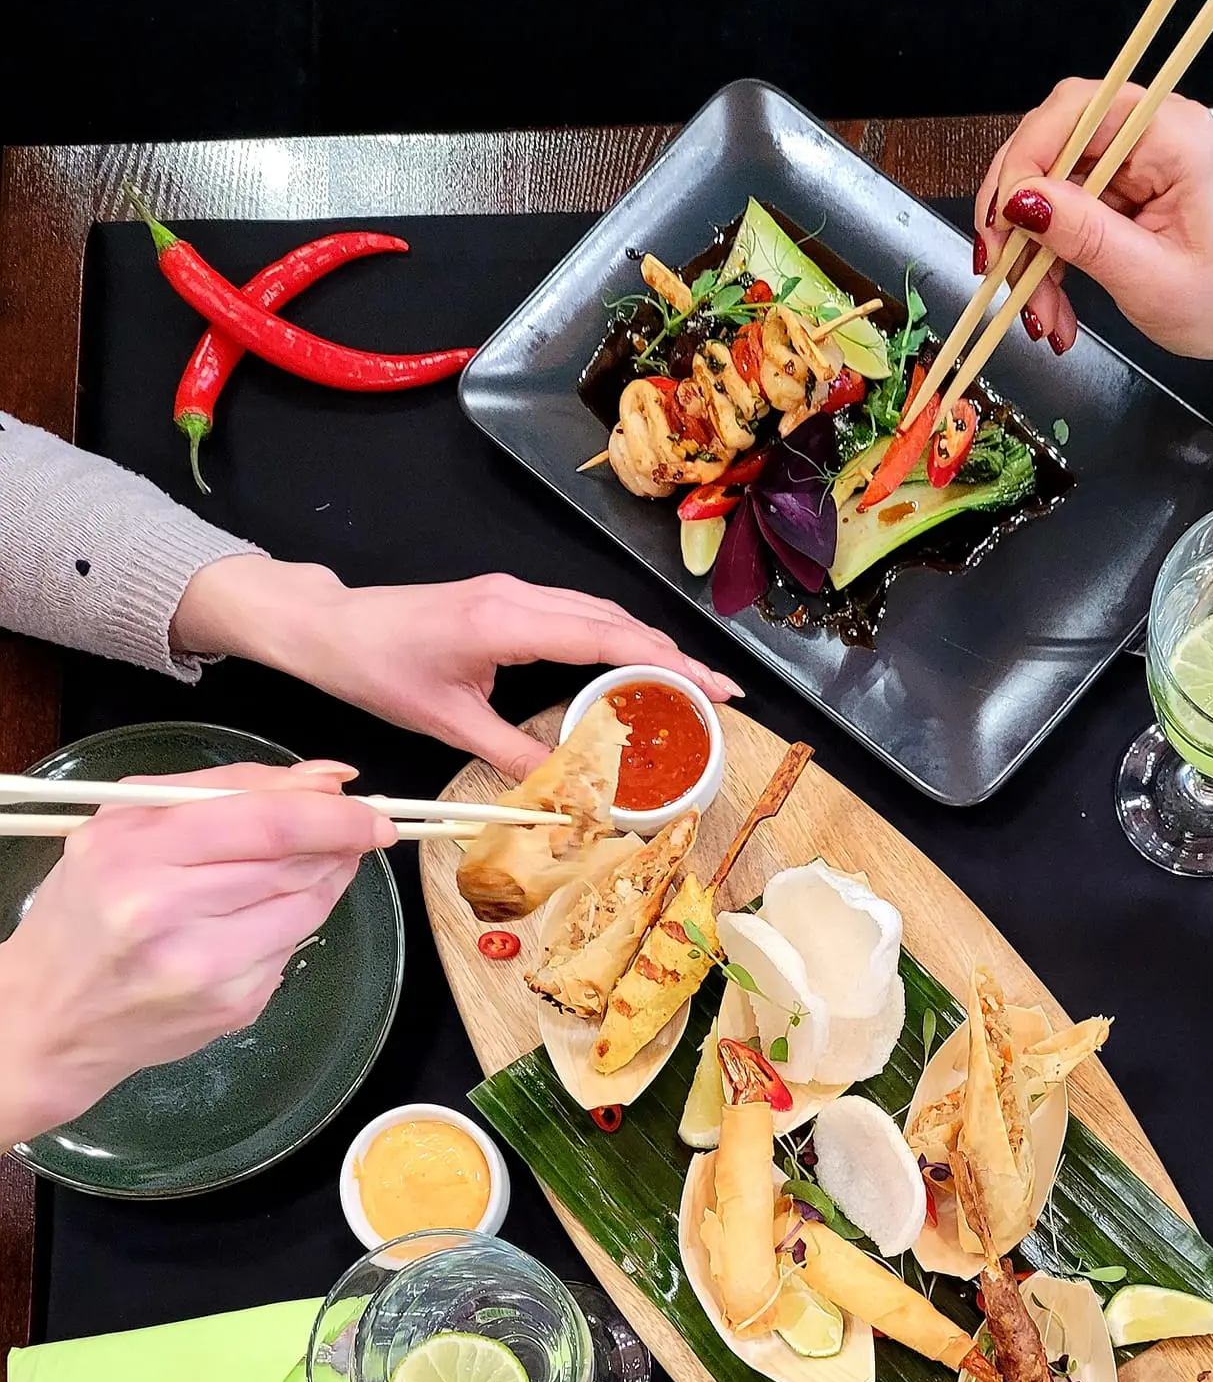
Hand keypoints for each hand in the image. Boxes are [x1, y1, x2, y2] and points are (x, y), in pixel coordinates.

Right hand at [0, 764, 393, 1147]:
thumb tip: (326, 779)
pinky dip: (298, 920)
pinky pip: (295, 945)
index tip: (370, 809)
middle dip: (340, 840)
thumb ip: (226, 790)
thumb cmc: (89, 908)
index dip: (333, 813)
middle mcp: (167, 911)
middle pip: (294, 862)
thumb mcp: (128, 826)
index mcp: (134, 852)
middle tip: (361, 828)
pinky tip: (268, 914)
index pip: (266, 823)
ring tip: (314, 862)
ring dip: (327, 877)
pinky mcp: (234, 1005)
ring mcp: (206, 966)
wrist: (53, 1017)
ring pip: (308, 904)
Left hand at [174, 557, 743, 780]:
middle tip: (717, 696)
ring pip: (599, 611)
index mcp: (507, 623)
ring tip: (686, 685)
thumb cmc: (376, 669)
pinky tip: (631, 665)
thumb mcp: (446, 722)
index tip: (714, 687)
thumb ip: (512, 754)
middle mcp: (518, 596)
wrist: (327, 626)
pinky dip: (615, 637)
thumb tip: (567, 791)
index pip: (608, 638)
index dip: (669, 664)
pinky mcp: (507, 597)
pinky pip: (577, 612)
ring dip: (646, 645)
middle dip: (673, 656)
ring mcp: (514, 590)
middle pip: (616, 620)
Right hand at [972, 79, 1212, 364]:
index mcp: (1171, 135)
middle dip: (1014, 212)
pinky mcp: (1118, 190)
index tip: (1004, 227)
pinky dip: (1046, 262)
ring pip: (1045, 186)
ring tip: (1038, 314)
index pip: (1074, 112)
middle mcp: (1147, 132)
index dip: (1026, 162)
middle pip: (1048, 143)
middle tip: (1000, 273)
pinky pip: (1060, 215)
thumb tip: (1020, 203)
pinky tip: (1052, 308)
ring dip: (1027, 251)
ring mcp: (1130, 161)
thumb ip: (1087, 237)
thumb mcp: (1153, 279)